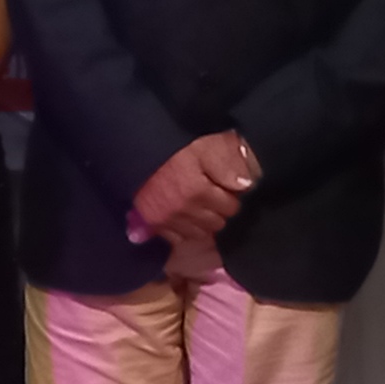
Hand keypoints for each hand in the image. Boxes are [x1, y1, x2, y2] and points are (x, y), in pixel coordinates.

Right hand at [132, 132, 254, 244]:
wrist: (138, 150)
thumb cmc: (176, 146)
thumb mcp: (207, 146)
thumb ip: (229, 164)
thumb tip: (246, 186)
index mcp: (199, 192)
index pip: (231, 207)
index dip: (230, 196)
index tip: (225, 187)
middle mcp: (183, 211)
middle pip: (217, 223)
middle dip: (219, 210)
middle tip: (212, 195)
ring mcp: (167, 220)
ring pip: (199, 233)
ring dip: (202, 222)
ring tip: (198, 205)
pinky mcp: (153, 224)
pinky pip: (178, 238)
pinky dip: (183, 229)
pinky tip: (183, 216)